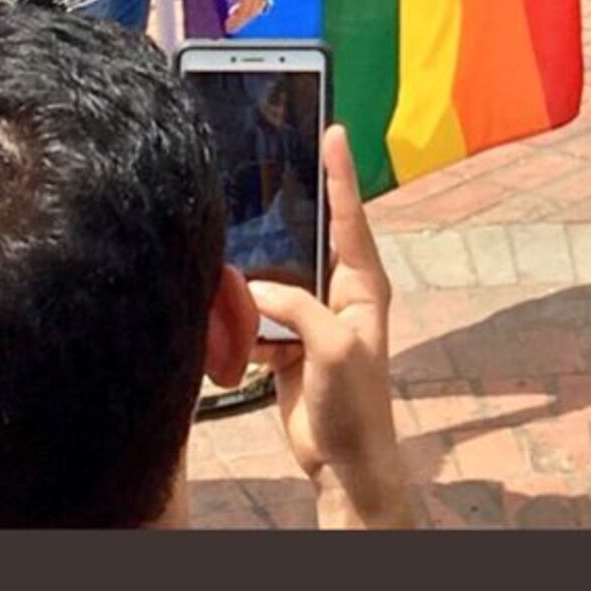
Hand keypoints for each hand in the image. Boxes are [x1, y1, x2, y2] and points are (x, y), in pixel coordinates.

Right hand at [223, 0, 269, 29]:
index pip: (257, 0)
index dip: (247, 8)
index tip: (237, 12)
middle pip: (255, 9)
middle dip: (244, 17)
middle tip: (233, 24)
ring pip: (249, 14)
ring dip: (238, 23)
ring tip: (230, 28)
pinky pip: (242, 14)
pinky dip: (236, 22)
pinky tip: (229, 25)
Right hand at [249, 125, 411, 527]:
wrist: (343, 460)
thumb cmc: (354, 405)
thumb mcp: (333, 349)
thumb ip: (297, 309)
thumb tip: (257, 287)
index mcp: (363, 284)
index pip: (350, 215)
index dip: (340, 172)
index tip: (334, 129)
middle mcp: (340, 291)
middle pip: (310, 236)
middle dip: (289, 208)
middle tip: (272, 159)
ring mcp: (313, 313)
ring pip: (277, 275)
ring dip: (256, 271)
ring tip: (234, 244)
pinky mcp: (289, 339)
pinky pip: (259, 312)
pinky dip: (242, 313)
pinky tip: (227, 313)